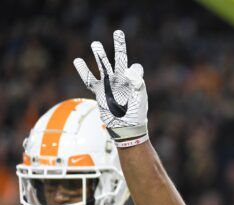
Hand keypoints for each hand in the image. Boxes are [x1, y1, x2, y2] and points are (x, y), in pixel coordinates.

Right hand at [73, 30, 148, 144]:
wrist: (126, 128)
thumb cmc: (136, 114)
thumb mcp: (140, 97)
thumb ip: (138, 82)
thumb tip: (131, 67)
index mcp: (133, 81)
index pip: (135, 68)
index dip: (135, 71)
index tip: (133, 75)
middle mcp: (121, 80)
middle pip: (119, 59)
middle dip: (119, 46)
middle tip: (118, 31)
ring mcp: (110, 84)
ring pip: (103, 65)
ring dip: (100, 55)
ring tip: (96, 43)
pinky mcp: (99, 91)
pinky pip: (90, 79)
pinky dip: (83, 70)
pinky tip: (77, 60)